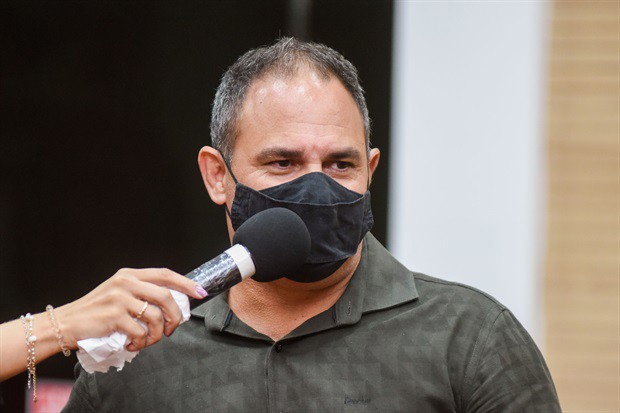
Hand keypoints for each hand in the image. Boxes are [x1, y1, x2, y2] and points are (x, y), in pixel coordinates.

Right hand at [53, 268, 206, 351]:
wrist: (66, 323)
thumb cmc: (96, 311)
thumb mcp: (119, 292)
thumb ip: (142, 292)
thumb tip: (173, 303)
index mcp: (130, 274)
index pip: (165, 274)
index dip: (185, 283)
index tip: (200, 292)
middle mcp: (126, 282)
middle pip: (166, 296)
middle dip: (176, 316)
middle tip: (172, 329)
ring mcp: (120, 298)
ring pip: (156, 316)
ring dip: (157, 334)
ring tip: (148, 340)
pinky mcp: (114, 316)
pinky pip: (141, 332)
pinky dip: (141, 342)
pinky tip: (132, 345)